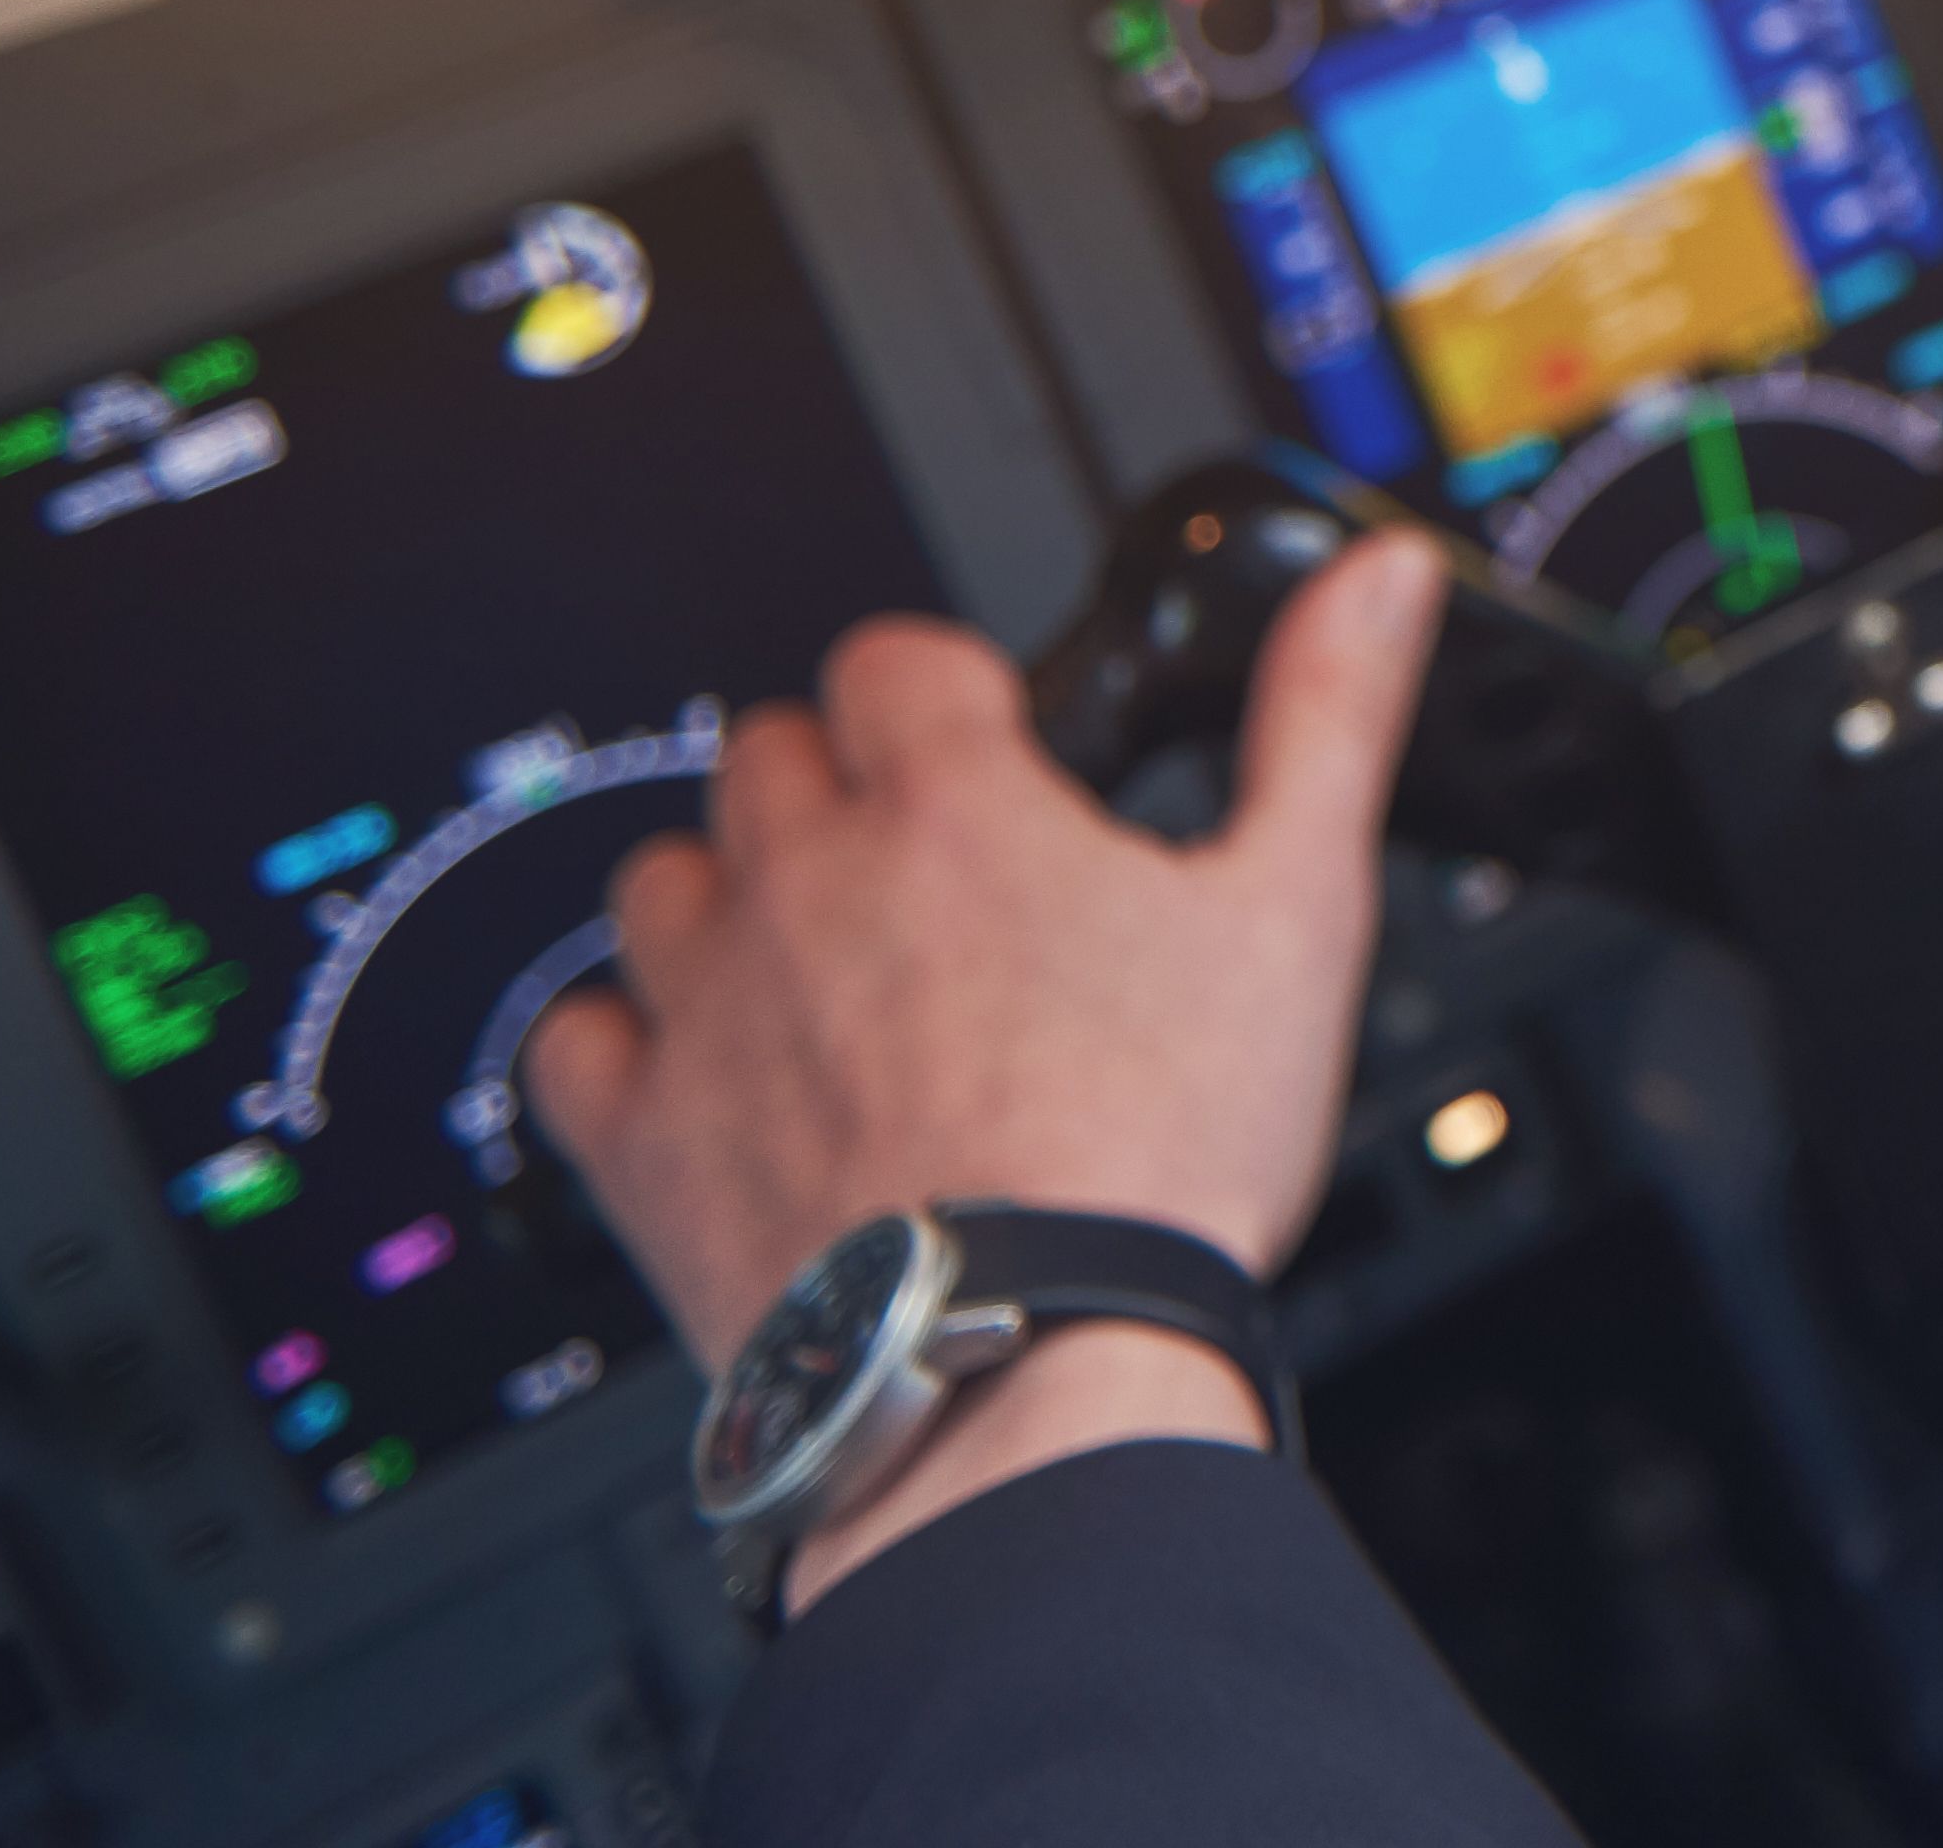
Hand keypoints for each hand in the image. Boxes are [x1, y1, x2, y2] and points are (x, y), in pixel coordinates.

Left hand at [520, 532, 1442, 1605]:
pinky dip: (620, 1036)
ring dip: (727, 892)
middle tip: (926, 871)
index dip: (947, 690)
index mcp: (955, 806)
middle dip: (842, 786)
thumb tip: (1374, 581)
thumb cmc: (1157, 1154)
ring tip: (818, 963)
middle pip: (769, 751)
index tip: (992, 748)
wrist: (1025, 1362)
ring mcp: (708, 1006)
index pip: (894, 657)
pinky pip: (569, 1036)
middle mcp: (807, 880)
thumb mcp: (1299, 909)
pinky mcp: (642, 1136)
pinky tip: (698, 1064)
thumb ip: (1329, 718)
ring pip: (660, 873)